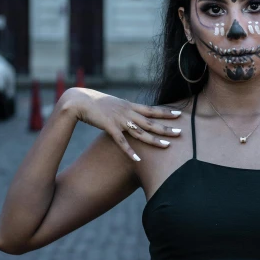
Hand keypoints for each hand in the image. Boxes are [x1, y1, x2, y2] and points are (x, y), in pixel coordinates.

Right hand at [59, 87, 182, 160]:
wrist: (79, 100)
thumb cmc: (96, 103)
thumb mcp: (115, 104)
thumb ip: (126, 109)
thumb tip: (134, 113)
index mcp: (130, 106)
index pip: (152, 109)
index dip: (166, 112)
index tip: (179, 114)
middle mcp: (127, 112)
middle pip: (151, 121)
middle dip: (166, 127)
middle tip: (180, 132)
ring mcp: (119, 120)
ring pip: (140, 131)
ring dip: (154, 139)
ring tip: (167, 146)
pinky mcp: (109, 127)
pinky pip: (122, 142)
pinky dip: (130, 151)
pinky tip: (138, 159)